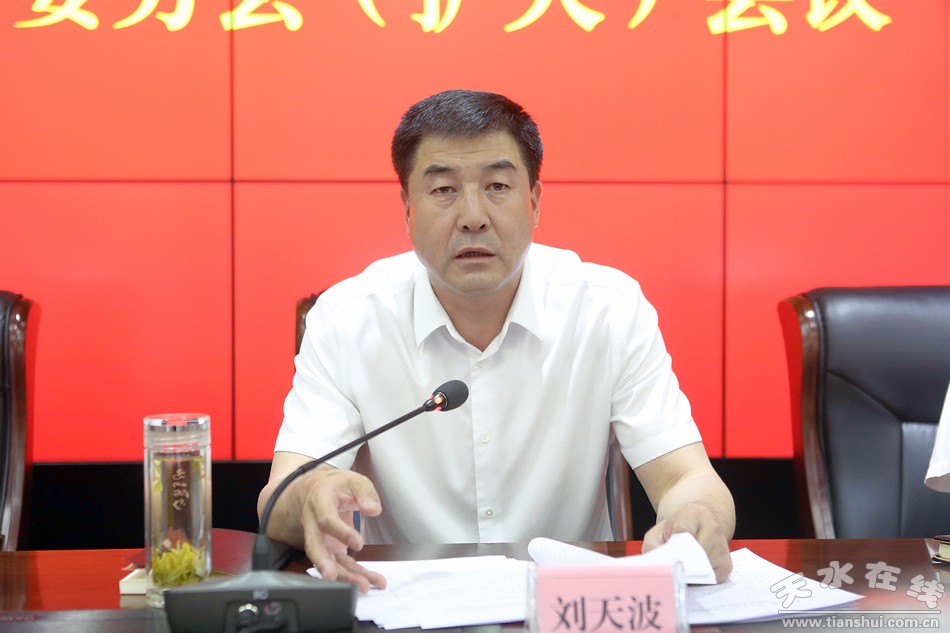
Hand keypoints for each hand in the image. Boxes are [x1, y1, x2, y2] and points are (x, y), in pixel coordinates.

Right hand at [293, 467, 386, 592]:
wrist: (318, 490)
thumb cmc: (336, 485)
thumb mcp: (353, 479)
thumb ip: (364, 492)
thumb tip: (373, 509)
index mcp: (319, 502)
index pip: (326, 520)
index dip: (340, 533)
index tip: (358, 543)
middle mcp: (314, 524)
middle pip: (315, 547)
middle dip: (324, 564)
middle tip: (333, 577)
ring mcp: (320, 539)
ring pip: (328, 561)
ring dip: (344, 576)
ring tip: (364, 586)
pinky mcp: (329, 550)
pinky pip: (340, 565)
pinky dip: (354, 575)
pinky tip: (370, 582)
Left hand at [642, 502, 732, 582]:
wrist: (699, 524)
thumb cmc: (675, 531)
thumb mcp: (659, 532)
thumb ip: (653, 546)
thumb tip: (657, 567)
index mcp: (692, 515)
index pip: (682, 530)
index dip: (672, 547)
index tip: (665, 560)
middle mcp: (712, 528)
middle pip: (696, 552)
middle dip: (681, 565)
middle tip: (669, 573)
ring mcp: (722, 546)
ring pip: (704, 568)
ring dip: (690, 575)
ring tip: (680, 572)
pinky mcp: (727, 563)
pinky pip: (713, 579)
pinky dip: (700, 581)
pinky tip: (692, 575)